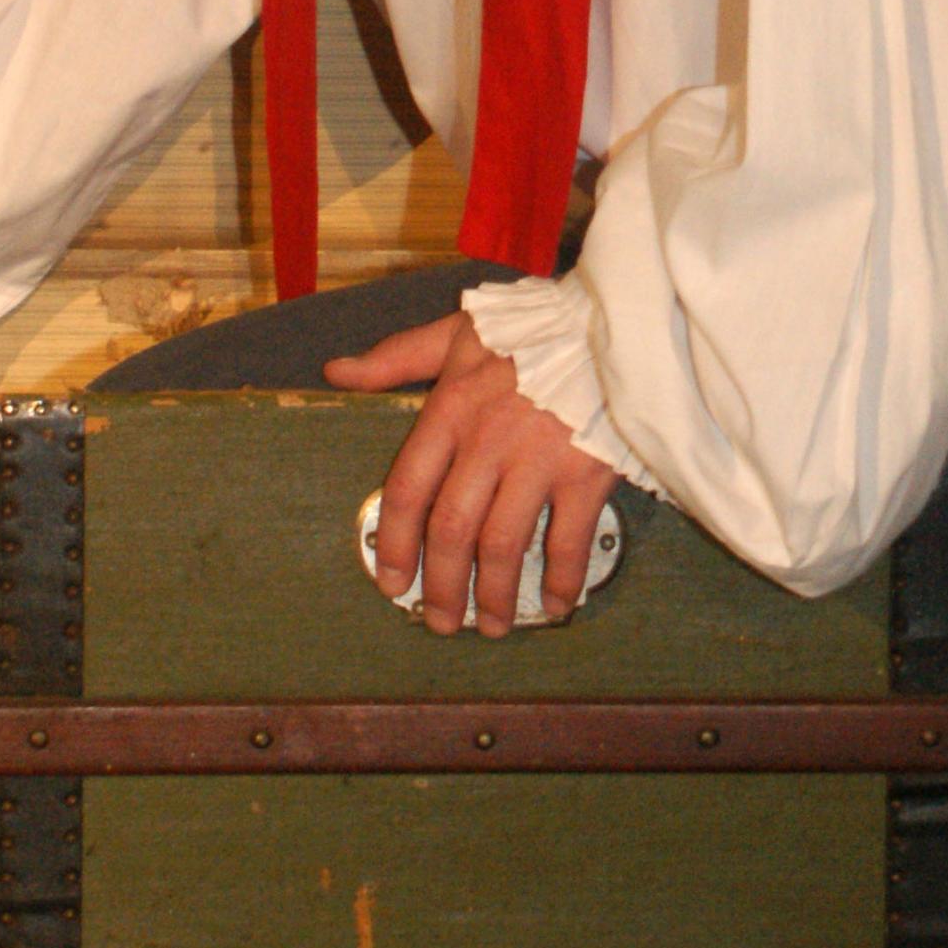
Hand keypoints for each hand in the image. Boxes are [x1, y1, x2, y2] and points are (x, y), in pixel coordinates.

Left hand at [324, 312, 616, 637]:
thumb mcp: (456, 332)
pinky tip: (554, 604)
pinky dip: (560, 580)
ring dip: (493, 595)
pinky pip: (567, 541)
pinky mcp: (586, 473)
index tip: (392, 583)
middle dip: (442, 586)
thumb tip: (336, 372)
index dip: (395, 544)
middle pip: (451, 530)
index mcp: (451, 410)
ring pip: (502, 546)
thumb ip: (395, 358)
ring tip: (489, 626)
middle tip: (440, 622)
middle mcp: (487, 442)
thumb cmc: (531, 328)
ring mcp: (538, 461)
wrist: (610, 320)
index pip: (409, 490)